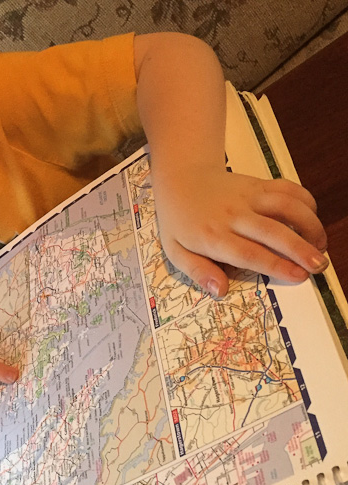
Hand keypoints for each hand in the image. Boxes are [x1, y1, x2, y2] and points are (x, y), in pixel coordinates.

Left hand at [153, 167, 327, 296]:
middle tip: (319, 266)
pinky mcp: (258, 183)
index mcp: (212, 236)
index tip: (298, 277)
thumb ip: (198, 272)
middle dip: (300, 249)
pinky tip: (313, 218)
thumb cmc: (179, 221)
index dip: (275, 265)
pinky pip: (287, 189)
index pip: (248, 253)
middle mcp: (233, 215)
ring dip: (309, 225)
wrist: (181, 179)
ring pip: (285, 206)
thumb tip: (219, 291)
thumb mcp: (176, 251)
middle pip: (272, 232)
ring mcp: (247, 196)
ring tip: (321, 246)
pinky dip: (305, 201)